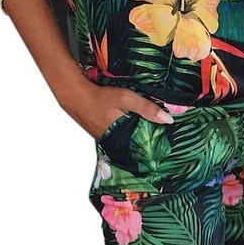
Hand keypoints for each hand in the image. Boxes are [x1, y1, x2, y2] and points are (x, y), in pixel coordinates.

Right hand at [59, 78, 174, 140]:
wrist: (75, 95)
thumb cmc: (101, 97)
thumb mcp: (126, 99)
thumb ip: (147, 109)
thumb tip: (168, 120)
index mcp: (120, 137)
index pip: (141, 149)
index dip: (152, 148)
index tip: (164, 149)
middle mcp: (111, 142)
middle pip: (132, 146)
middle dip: (144, 145)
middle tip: (159, 143)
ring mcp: (103, 138)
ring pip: (124, 142)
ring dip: (134, 139)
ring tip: (148, 136)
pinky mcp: (99, 133)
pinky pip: (116, 137)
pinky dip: (124, 133)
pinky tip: (129, 127)